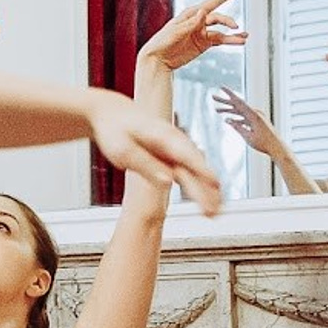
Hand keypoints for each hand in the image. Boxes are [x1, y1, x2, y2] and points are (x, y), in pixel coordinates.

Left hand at [89, 91, 218, 210]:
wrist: (111, 113)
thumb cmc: (114, 130)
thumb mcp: (122, 150)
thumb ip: (145, 165)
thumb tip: (168, 182)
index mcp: (164, 136)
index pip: (188, 155)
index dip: (203, 170)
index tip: (215, 185)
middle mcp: (175, 142)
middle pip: (197, 167)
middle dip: (208, 189)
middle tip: (216, 212)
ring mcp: (175, 149)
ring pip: (197, 171)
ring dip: (207, 191)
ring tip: (215, 214)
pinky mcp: (172, 156)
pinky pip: (190, 173)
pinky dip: (199, 186)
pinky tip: (208, 200)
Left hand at [140, 0, 244, 74]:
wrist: (157, 59)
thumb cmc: (162, 42)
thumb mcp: (175, 32)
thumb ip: (191, 23)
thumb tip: (204, 11)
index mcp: (190, 14)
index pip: (211, 3)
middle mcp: (198, 21)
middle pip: (218, 18)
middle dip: (227, 21)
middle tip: (234, 26)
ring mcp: (202, 32)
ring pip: (221, 31)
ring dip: (233, 34)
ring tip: (244, 37)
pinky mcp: (203, 43)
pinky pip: (220, 40)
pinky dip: (230, 41)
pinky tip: (240, 41)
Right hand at [211, 88, 281, 155]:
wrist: (277, 147)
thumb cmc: (263, 143)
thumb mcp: (248, 137)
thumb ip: (238, 127)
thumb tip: (227, 120)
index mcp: (254, 115)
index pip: (239, 102)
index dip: (229, 94)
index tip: (221, 87)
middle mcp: (255, 114)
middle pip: (237, 105)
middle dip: (224, 102)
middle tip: (213, 97)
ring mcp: (257, 117)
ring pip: (239, 111)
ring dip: (228, 111)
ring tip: (216, 110)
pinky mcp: (257, 122)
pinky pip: (244, 117)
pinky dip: (236, 118)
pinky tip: (228, 120)